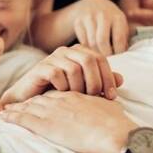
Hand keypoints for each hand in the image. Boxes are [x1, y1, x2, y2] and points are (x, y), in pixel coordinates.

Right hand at [1, 44, 122, 104]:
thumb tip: (121, 79)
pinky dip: (64, 87)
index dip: (109, 77)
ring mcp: (53, 58)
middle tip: (95, 98)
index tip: (113, 96)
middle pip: (89, 60)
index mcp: (79, 52)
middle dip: (96, 82)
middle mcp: (67, 51)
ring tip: (77, 98)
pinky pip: (58, 74)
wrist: (31, 101)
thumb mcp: (85, 88)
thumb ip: (101, 81)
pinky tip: (62, 95)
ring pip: (74, 68)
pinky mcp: (40, 67)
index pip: (101, 59)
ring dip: (79, 87)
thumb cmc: (60, 94)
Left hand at [1, 91, 136, 152]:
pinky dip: (13, 117)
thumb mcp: (110, 107)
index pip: (56, 95)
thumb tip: (109, 103)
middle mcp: (62, 101)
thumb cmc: (116, 124)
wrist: (113, 133)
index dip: (46, 97)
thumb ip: (104, 104)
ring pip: (29, 108)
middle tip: (17, 104)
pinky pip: (24, 119)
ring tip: (6, 110)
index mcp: (76, 97)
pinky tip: (4, 117)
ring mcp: (52, 112)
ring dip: (17, 109)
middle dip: (28, 102)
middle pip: (40, 99)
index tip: (39, 100)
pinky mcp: (46, 125)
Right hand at [70, 0, 130, 55]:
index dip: (118, 53)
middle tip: (106, 63)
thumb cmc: (111, 21)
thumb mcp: (121, 26)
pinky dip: (87, 50)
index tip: (118, 60)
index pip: (118, 39)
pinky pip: (82, 42)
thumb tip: (123, 58)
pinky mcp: (78, 22)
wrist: (93, 5)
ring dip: (95, 54)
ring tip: (99, 60)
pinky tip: (91, 52)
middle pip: (102, 41)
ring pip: (91, 43)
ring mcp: (89, 17)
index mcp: (117, 17)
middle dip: (105, 55)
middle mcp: (103, 15)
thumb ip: (123, 40)